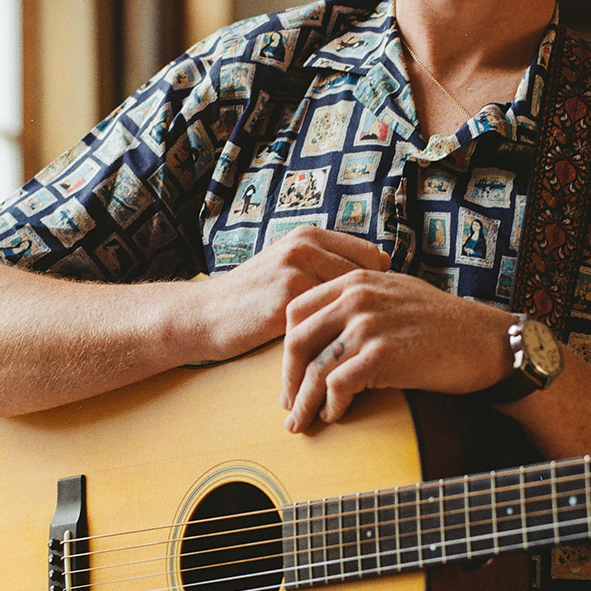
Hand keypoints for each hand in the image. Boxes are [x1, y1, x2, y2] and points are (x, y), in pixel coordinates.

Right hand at [196, 227, 389, 361]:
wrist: (208, 315)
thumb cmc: (255, 295)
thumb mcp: (291, 266)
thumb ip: (328, 262)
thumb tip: (383, 264)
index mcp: (309, 235)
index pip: (370, 255)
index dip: (379, 285)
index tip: (379, 310)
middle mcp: (304, 245)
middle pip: (367, 277)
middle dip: (375, 306)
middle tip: (381, 334)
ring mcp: (295, 270)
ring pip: (350, 299)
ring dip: (361, 324)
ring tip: (371, 348)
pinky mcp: (286, 299)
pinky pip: (328, 320)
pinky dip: (340, 338)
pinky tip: (346, 355)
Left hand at [279, 270, 516, 432]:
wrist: (487, 339)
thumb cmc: (444, 323)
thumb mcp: (396, 293)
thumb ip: (360, 300)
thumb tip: (327, 330)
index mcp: (356, 280)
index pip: (297, 309)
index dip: (286, 345)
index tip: (291, 371)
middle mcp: (357, 297)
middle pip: (297, 340)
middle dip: (288, 377)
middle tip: (288, 403)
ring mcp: (369, 324)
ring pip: (314, 367)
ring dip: (304, 401)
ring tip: (301, 421)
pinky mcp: (382, 354)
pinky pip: (338, 384)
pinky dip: (332, 405)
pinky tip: (336, 415)